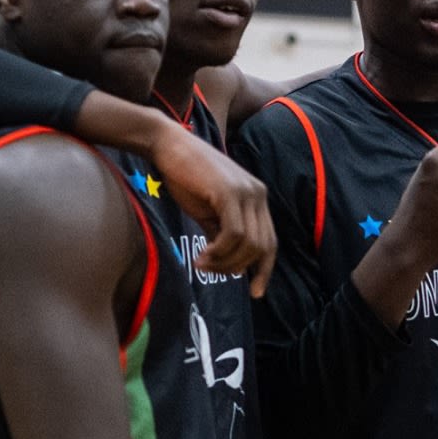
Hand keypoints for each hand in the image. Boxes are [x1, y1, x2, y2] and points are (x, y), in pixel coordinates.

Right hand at [149, 122, 276, 297]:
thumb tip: (230, 264)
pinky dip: (219, 251)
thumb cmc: (185, 177)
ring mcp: (247, 192)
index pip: (270, 241)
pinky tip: (203, 255)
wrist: (168, 145)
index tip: (255, 293)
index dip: (264, 269)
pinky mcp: (230, 192)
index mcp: (257, 198)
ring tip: (202, 263)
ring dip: (225, 262)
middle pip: (261, 247)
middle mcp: (258, 194)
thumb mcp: (209, 211)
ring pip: (248, 244)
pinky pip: (234, 234)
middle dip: (238, 268)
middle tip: (210, 271)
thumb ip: (222, 234)